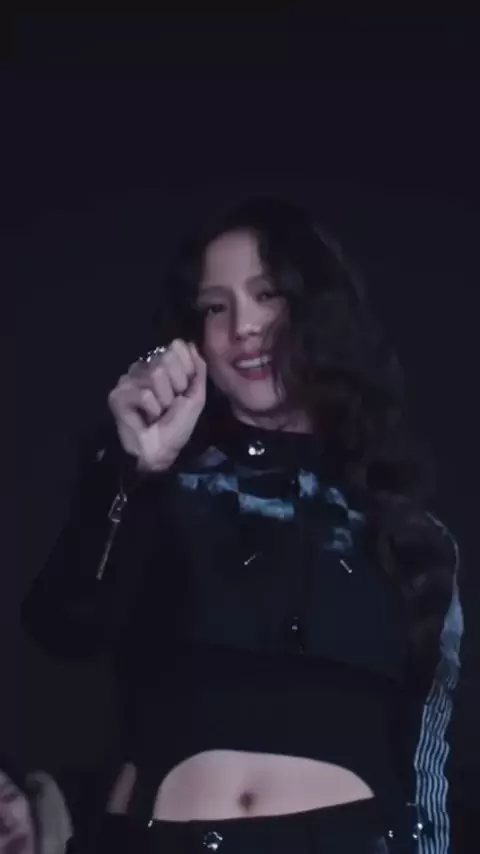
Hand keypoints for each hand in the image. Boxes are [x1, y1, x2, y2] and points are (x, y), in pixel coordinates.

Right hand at [108, 339, 206, 471]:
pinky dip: (152, 410)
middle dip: (176, 387)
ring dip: (164, 402)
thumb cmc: (177, 425)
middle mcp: (142, 367)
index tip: (183, 392)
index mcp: (161, 364)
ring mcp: (128, 379)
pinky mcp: (117, 395)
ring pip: (155, 375)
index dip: (186, 372)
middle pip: (166, 360)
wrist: (160, 451)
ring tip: (158, 413)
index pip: (176, 347)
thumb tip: (190, 343)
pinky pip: (144, 394)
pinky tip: (146, 419)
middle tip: (170, 405)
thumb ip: (197, 368)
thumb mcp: (196, 395)